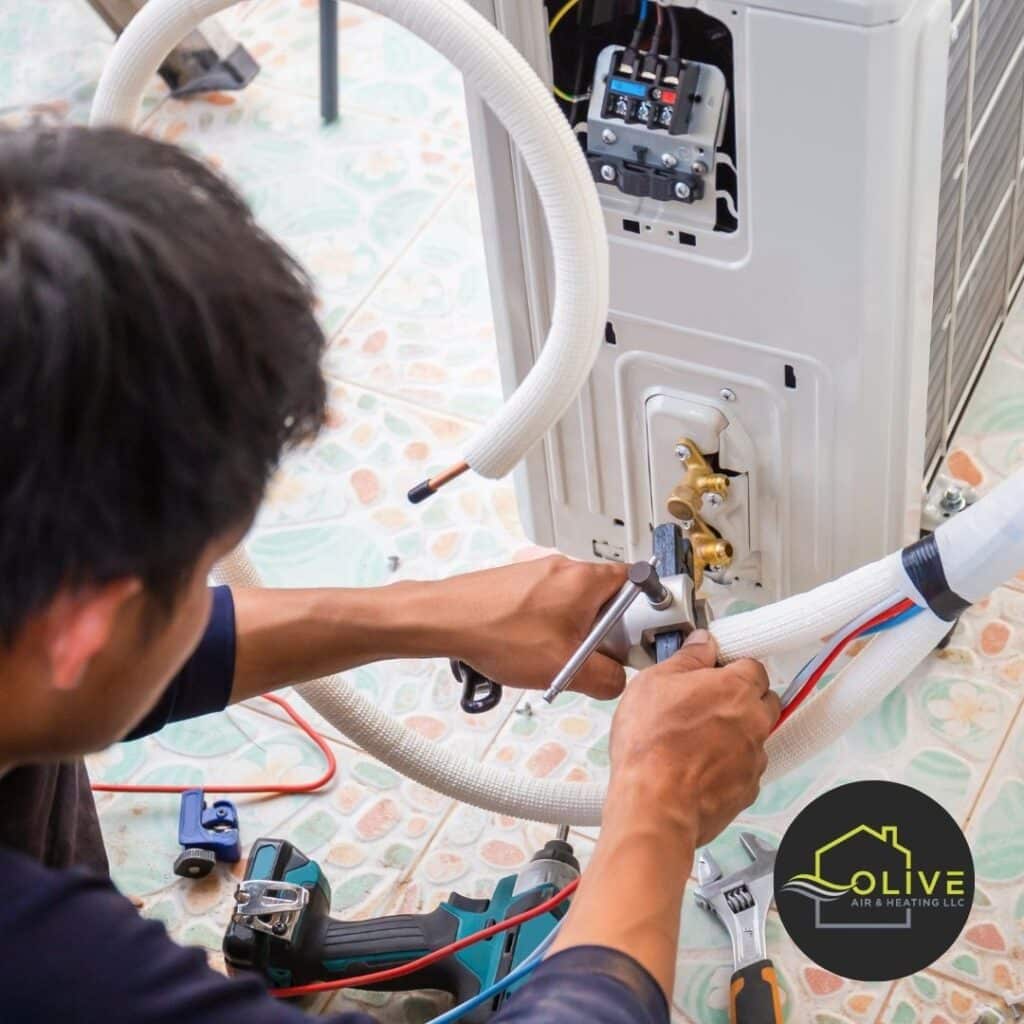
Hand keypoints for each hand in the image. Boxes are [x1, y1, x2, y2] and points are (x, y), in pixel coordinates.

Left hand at [437, 555, 628, 699]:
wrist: (444, 620)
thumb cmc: (496, 632)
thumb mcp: (564, 668)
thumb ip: (604, 679)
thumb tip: (616, 681)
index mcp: (585, 579)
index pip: (637, 581)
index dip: (646, 610)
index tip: (643, 634)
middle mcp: (563, 568)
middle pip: (605, 597)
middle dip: (603, 631)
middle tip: (592, 656)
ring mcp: (538, 573)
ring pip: (574, 605)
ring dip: (572, 634)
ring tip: (552, 658)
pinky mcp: (517, 585)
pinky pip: (547, 607)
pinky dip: (546, 629)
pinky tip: (528, 651)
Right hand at [608, 630, 778, 845]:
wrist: (654, 805)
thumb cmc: (651, 745)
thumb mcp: (654, 682)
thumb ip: (686, 657)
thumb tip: (701, 643)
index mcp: (737, 688)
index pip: (752, 665)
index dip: (730, 667)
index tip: (710, 672)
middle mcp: (755, 722)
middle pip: (762, 701)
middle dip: (740, 700)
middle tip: (704, 704)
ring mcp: (754, 759)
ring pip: (753, 737)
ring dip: (733, 735)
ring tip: (694, 741)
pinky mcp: (747, 790)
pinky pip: (743, 769)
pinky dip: (726, 766)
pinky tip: (695, 768)